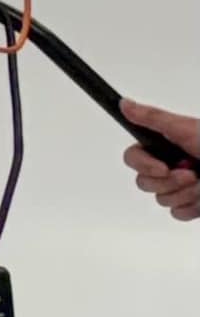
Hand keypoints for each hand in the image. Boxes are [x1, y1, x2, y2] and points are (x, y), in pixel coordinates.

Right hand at [120, 100, 199, 221]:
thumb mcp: (187, 129)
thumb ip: (153, 118)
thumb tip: (124, 104)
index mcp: (167, 147)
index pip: (133, 157)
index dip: (143, 164)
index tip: (162, 167)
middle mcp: (171, 166)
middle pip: (144, 182)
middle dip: (169, 181)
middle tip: (193, 174)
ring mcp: (182, 188)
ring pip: (162, 199)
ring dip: (186, 193)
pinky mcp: (193, 206)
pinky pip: (177, 213)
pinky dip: (193, 207)